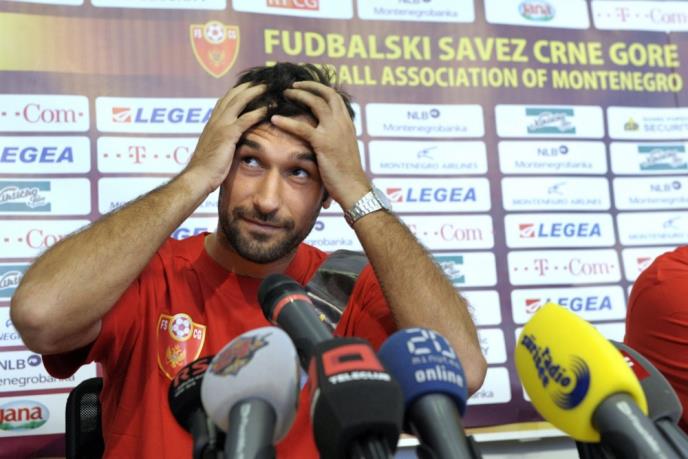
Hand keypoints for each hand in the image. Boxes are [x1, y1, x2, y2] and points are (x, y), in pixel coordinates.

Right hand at [183, 82, 267, 192]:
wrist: (198, 177)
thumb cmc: (207, 169)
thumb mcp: (215, 149)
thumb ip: (223, 140)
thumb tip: (232, 141)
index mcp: (212, 123)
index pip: (225, 100)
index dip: (237, 91)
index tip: (250, 85)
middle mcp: (215, 120)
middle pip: (232, 96)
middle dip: (247, 86)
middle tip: (262, 81)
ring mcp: (220, 126)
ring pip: (238, 102)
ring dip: (254, 92)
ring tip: (267, 87)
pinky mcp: (227, 135)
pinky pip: (245, 120)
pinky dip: (257, 112)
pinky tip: (267, 109)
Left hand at [270, 81, 369, 208]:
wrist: (353, 187)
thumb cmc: (347, 173)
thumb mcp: (344, 150)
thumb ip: (336, 138)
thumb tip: (325, 136)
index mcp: (347, 123)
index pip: (335, 97)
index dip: (320, 89)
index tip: (307, 88)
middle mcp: (342, 122)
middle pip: (326, 93)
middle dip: (308, 86)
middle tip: (292, 86)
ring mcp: (334, 131)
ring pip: (315, 102)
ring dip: (298, 95)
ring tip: (284, 94)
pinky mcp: (323, 142)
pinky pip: (302, 127)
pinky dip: (286, 121)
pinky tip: (274, 119)